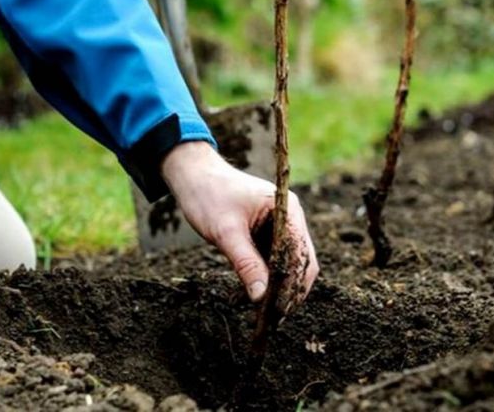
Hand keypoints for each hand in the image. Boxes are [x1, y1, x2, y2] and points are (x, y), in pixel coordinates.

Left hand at [161, 142, 318, 311]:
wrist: (193, 176)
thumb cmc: (208, 195)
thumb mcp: (226, 232)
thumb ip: (245, 264)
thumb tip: (261, 297)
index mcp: (287, 209)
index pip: (301, 254)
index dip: (293, 284)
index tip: (278, 310)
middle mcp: (290, 218)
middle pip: (301, 262)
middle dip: (288, 290)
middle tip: (271, 318)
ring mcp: (280, 226)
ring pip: (288, 265)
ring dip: (276, 288)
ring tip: (259, 313)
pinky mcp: (267, 234)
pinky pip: (273, 262)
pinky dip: (265, 279)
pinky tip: (250, 296)